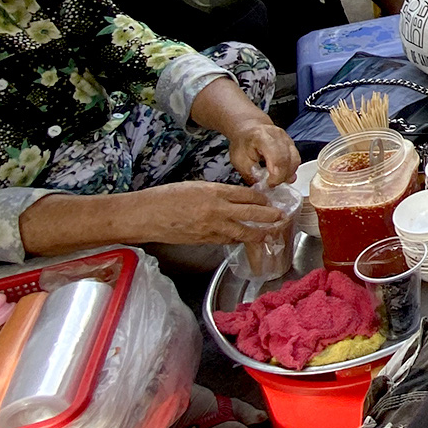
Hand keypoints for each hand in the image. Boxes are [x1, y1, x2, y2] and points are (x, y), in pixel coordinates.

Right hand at [125, 181, 286, 245]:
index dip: (262, 198)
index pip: (248, 195)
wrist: (145, 215)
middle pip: (252, 213)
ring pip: (242, 232)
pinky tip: (245, 239)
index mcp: (215, 192)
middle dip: (270, 216)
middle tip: (282, 217)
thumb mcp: (195, 186)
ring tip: (270, 234)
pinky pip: (227, 240)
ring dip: (259, 233)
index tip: (270, 200)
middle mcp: (217, 210)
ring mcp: (211, 227)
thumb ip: (217, 193)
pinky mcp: (204, 240)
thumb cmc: (166, 197)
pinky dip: (238, 239)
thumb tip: (235, 199)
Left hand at [225, 117, 299, 186]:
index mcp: (262, 137)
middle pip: (289, 160)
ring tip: (277, 180)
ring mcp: (287, 139)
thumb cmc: (243, 145)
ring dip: (288, 174)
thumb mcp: (239, 161)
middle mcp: (279, 135)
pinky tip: (282, 175)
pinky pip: (296, 159)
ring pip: (296, 160)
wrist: (248, 130)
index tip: (269, 184)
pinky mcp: (292, 144)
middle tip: (272, 184)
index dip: (276, 175)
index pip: (277, 158)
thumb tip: (263, 189)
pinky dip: (290, 170)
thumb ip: (251, 175)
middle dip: (282, 177)